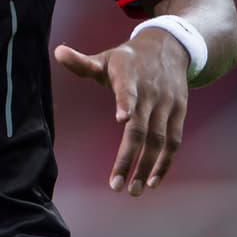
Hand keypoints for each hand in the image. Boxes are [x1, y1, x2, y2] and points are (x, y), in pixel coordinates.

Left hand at [54, 31, 189, 196]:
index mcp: (129, 75)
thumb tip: (57, 52)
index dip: (125, 102)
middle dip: (128, 158)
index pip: (127, 90)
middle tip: (116, 185)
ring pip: (159, 140)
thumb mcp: (105, 57)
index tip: (121, 118)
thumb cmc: (128, 58)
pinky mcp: (179, 111)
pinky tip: (152, 181)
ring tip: (133, 190)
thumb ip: (82, 63)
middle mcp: (150, 91)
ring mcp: (167, 103)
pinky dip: (165, 162)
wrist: (169, 46)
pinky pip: (174, 141)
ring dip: (147, 167)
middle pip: (140, 128)